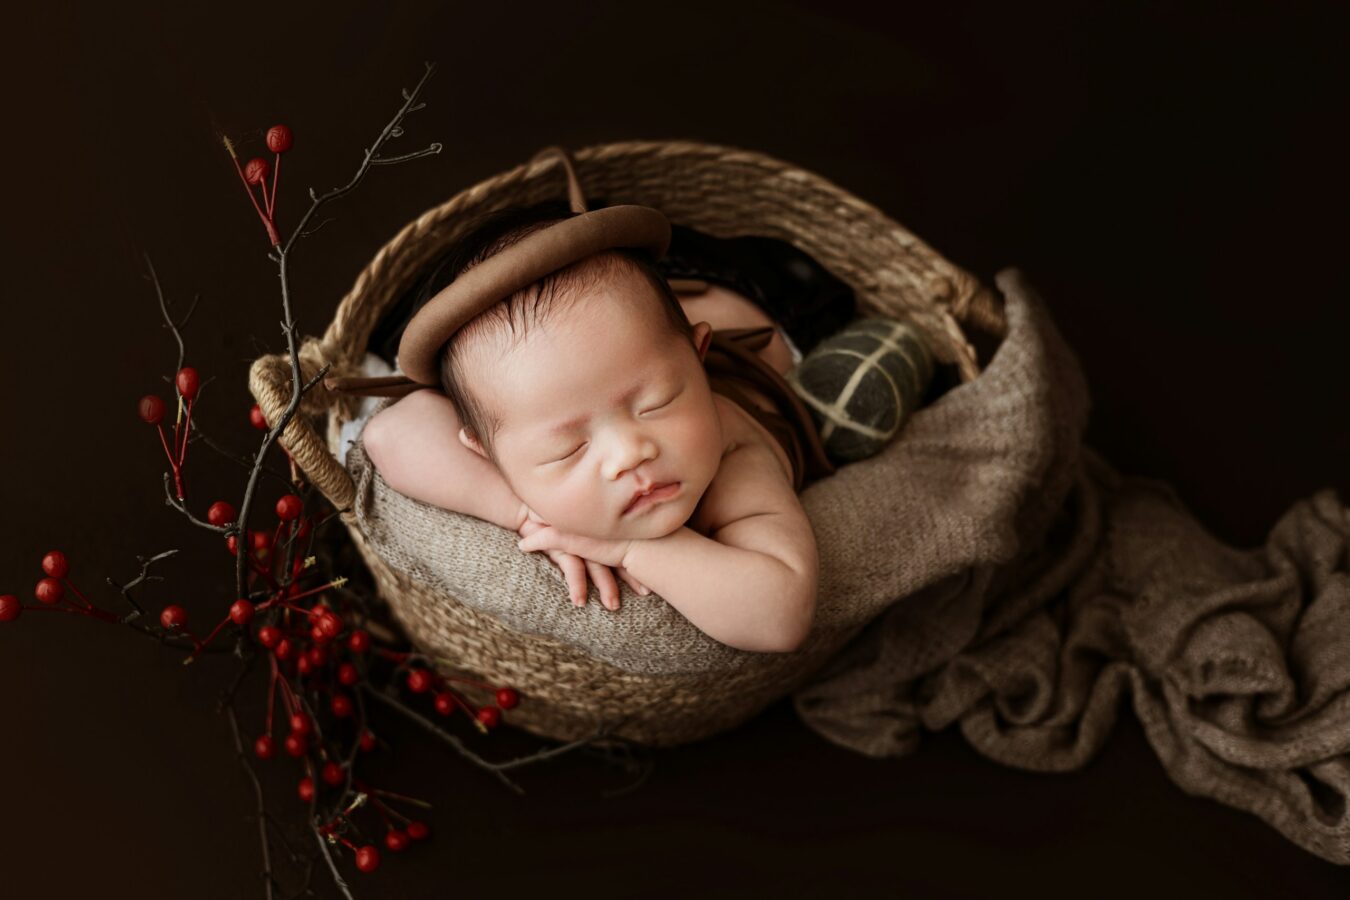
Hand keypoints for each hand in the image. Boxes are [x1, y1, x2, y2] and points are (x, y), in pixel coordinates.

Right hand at [516, 511, 646, 610]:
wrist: (530, 508)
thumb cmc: (558, 521)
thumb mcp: (581, 530)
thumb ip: (600, 539)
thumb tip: (628, 555)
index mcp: (602, 534)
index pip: (626, 549)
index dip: (640, 563)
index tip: (655, 578)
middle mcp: (594, 537)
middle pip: (618, 557)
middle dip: (632, 576)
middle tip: (646, 593)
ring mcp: (578, 541)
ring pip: (597, 565)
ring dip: (606, 586)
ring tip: (613, 606)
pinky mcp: (559, 545)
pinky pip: (571, 567)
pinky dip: (576, 584)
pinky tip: (579, 601)